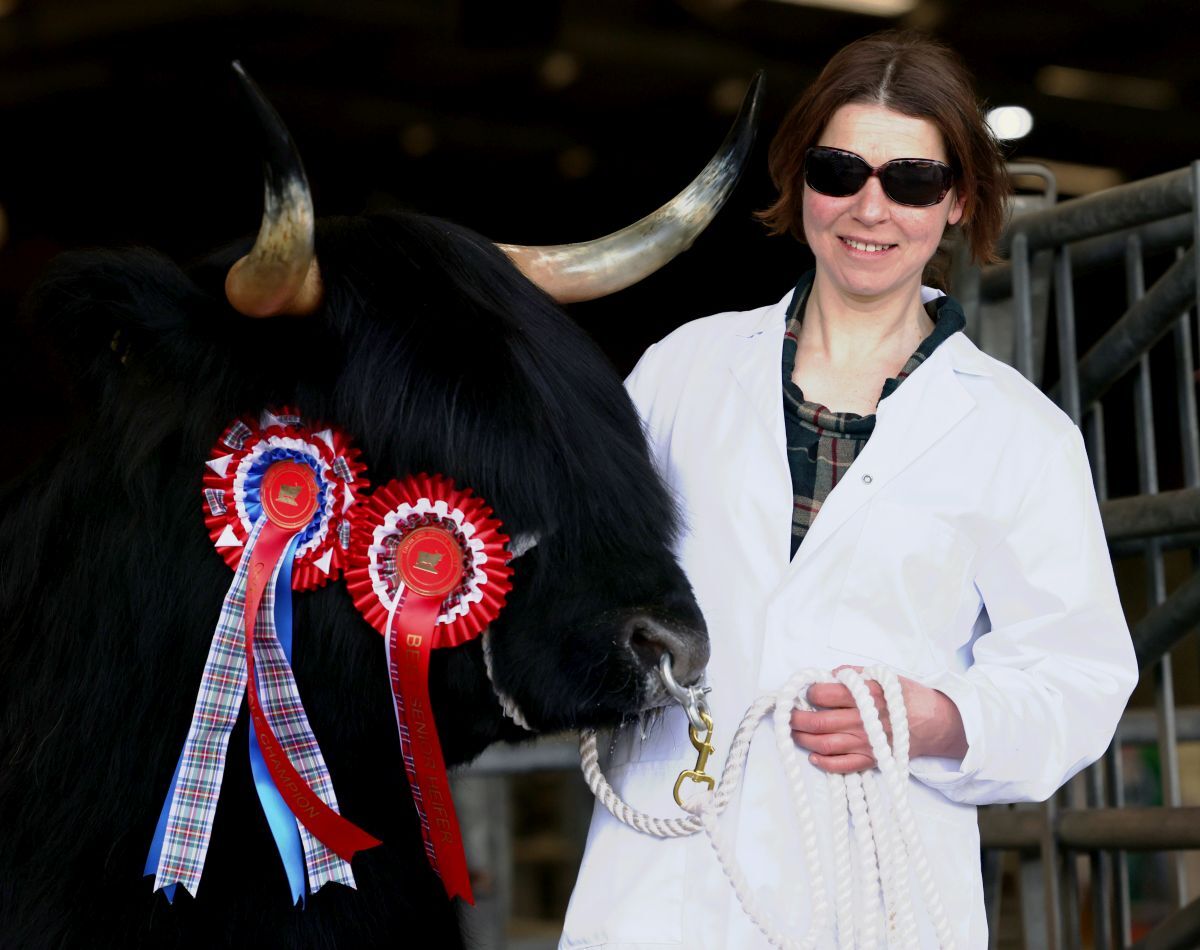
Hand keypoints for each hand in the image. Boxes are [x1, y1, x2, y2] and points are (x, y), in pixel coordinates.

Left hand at [790, 666, 966, 773]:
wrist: (936, 722)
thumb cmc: (906, 696)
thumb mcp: (882, 675)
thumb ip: (854, 673)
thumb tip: (829, 676)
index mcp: (866, 696)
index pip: (825, 695)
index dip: (810, 693)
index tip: (806, 693)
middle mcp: (863, 720)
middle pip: (819, 722)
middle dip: (796, 719)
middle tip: (789, 715)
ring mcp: (866, 743)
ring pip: (825, 744)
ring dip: (803, 740)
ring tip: (794, 733)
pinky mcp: (871, 759)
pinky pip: (842, 765)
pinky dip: (824, 763)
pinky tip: (813, 756)